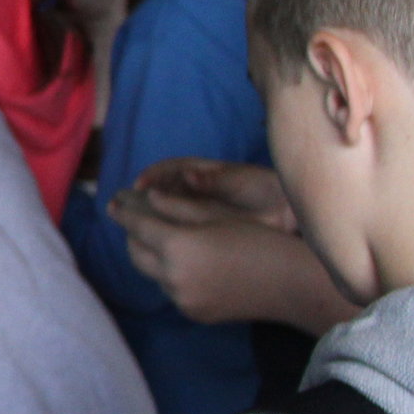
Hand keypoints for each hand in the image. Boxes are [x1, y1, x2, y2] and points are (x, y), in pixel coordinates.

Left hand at [111, 171, 356, 334]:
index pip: (138, 226)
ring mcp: (182, 299)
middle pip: (136, 252)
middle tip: (137, 220)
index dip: (124, 212)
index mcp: (178, 246)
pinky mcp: (193, 313)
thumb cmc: (260, 240)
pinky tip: (188, 263)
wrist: (293, 285)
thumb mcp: (217, 217)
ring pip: (152, 273)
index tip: (114, 202)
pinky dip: (171, 274)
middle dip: (134, 234)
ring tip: (163, 240)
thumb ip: (177, 208)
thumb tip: (148, 198)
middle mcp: (173, 276)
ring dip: (152, 255)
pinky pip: (171, 289)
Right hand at [129, 158, 294, 231]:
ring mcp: (198, 210)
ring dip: (147, 216)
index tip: (140, 185)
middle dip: (140, 196)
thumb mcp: (243, 181)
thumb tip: (189, 176)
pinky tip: (155, 243)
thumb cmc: (268, 191)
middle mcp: (195, 190)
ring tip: (131, 225)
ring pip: (165, 211)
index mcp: (201, 173)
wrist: (291, 215)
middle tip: (122, 205)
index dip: (152, 175)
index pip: (168, 169)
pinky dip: (164, 233)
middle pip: (160, 190)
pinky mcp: (202, 228)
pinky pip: (177, 229)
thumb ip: (215, 180)